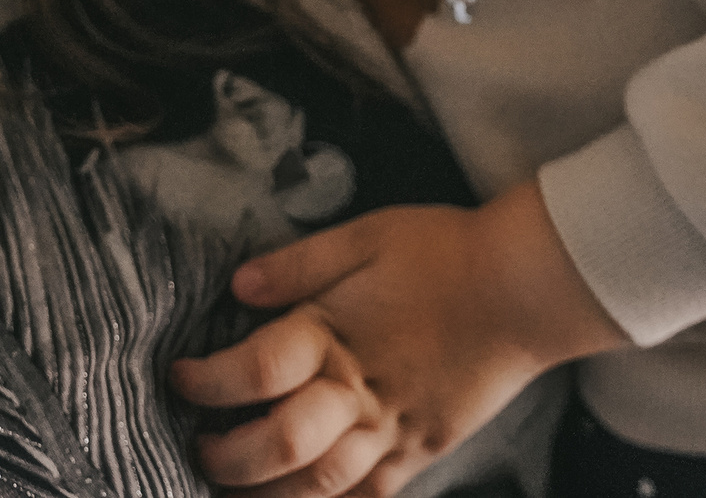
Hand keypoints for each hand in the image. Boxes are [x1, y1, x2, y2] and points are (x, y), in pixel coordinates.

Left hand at [171, 181, 625, 495]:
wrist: (527, 286)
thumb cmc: (446, 251)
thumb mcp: (368, 234)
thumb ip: (300, 263)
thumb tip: (237, 287)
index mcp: (336, 334)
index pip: (254, 369)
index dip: (205, 380)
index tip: (179, 377)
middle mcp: (359, 391)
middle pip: (278, 444)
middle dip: (226, 456)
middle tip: (199, 447)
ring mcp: (393, 429)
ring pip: (319, 486)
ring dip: (269, 496)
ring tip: (237, 491)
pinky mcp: (423, 449)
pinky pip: (371, 495)